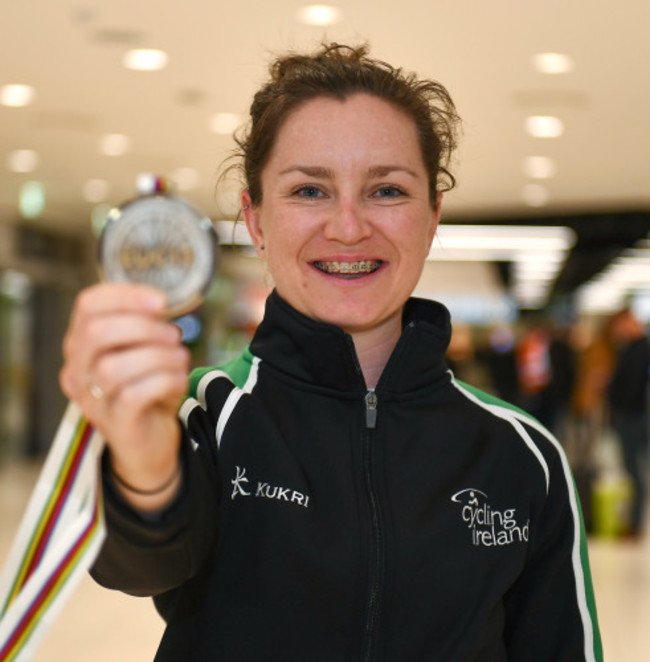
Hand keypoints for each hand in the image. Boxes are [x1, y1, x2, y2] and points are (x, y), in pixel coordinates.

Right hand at [59, 283, 190, 508]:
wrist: (151, 443)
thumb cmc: (149, 388)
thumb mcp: (148, 349)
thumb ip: (148, 324)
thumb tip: (162, 301)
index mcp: (83, 344)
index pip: (87, 305)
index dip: (125, 295)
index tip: (161, 301)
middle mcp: (77, 370)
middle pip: (97, 333)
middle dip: (145, 327)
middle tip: (173, 335)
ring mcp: (91, 400)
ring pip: (114, 367)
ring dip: (159, 356)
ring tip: (179, 360)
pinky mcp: (114, 423)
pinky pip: (133, 395)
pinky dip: (165, 381)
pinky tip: (178, 381)